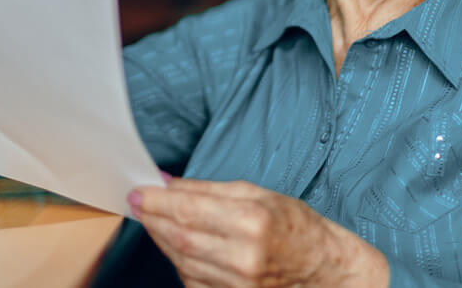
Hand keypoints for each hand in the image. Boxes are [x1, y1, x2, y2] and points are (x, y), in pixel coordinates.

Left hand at [129, 178, 387, 287]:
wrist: (324, 271)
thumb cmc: (295, 227)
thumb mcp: (258, 194)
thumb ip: (208, 190)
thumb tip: (168, 184)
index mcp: (254, 222)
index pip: (189, 211)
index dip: (157, 201)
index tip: (138, 191)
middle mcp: (244, 257)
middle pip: (180, 237)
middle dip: (153, 218)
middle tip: (139, 203)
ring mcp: (238, 285)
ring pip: (181, 261)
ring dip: (161, 238)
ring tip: (155, 219)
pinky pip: (192, 280)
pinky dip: (178, 260)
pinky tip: (178, 244)